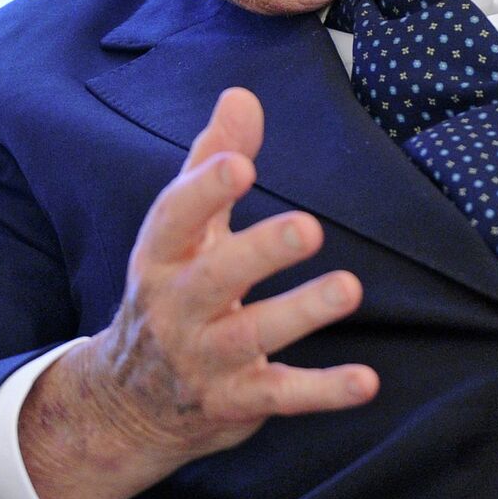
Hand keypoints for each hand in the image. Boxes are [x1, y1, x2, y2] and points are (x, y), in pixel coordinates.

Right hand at [21, 88, 377, 498]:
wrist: (130, 403)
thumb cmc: (170, 290)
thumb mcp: (182, 230)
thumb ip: (214, 161)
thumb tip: (241, 94)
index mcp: (161, 256)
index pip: (175, 218)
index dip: (203, 190)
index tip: (237, 164)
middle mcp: (177, 307)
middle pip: (217, 276)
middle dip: (260, 251)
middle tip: (310, 226)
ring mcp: (205, 358)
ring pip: (253, 335)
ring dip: (301, 312)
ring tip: (349, 288)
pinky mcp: (237, 401)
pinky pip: (282, 396)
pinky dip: (324, 391)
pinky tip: (367, 381)